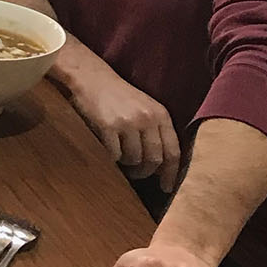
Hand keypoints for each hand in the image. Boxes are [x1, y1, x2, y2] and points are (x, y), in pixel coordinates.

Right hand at [64, 59, 182, 190]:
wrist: (92, 78)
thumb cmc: (119, 96)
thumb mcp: (146, 107)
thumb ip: (157, 131)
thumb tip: (162, 166)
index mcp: (161, 114)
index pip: (173, 151)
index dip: (171, 173)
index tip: (166, 188)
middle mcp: (147, 118)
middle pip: (154, 159)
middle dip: (145, 172)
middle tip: (137, 174)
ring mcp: (127, 122)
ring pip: (134, 159)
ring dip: (127, 165)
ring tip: (121, 158)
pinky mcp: (108, 126)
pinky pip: (114, 155)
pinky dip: (112, 158)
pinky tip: (108, 151)